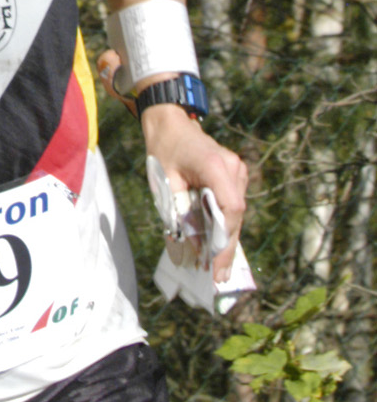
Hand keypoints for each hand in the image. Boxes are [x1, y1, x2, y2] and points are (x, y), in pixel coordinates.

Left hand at [139, 102, 247, 281]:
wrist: (172, 124)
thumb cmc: (163, 151)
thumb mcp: (164, 183)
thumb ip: (178, 213)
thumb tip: (190, 248)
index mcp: (215, 166)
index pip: (230, 208)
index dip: (225, 239)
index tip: (217, 264)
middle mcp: (233, 167)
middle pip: (236, 215)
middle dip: (226, 247)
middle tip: (218, 276)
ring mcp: (237, 171)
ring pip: (235, 213)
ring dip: (226, 239)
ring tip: (216, 268)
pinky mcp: (234, 177)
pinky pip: (231, 206)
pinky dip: (223, 226)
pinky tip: (215, 247)